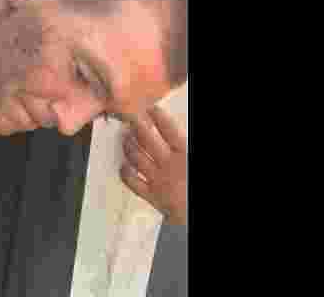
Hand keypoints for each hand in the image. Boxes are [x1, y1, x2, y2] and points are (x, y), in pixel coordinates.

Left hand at [120, 106, 187, 224]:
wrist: (198, 216)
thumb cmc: (200, 190)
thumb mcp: (193, 160)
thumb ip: (185, 149)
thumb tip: (178, 141)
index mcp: (184, 155)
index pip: (168, 130)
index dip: (158, 117)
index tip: (150, 107)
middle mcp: (168, 165)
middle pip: (147, 140)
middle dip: (136, 126)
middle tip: (130, 118)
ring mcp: (157, 180)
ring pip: (136, 158)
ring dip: (128, 146)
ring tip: (125, 138)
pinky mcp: (151, 196)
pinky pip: (132, 182)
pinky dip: (125, 173)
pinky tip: (123, 166)